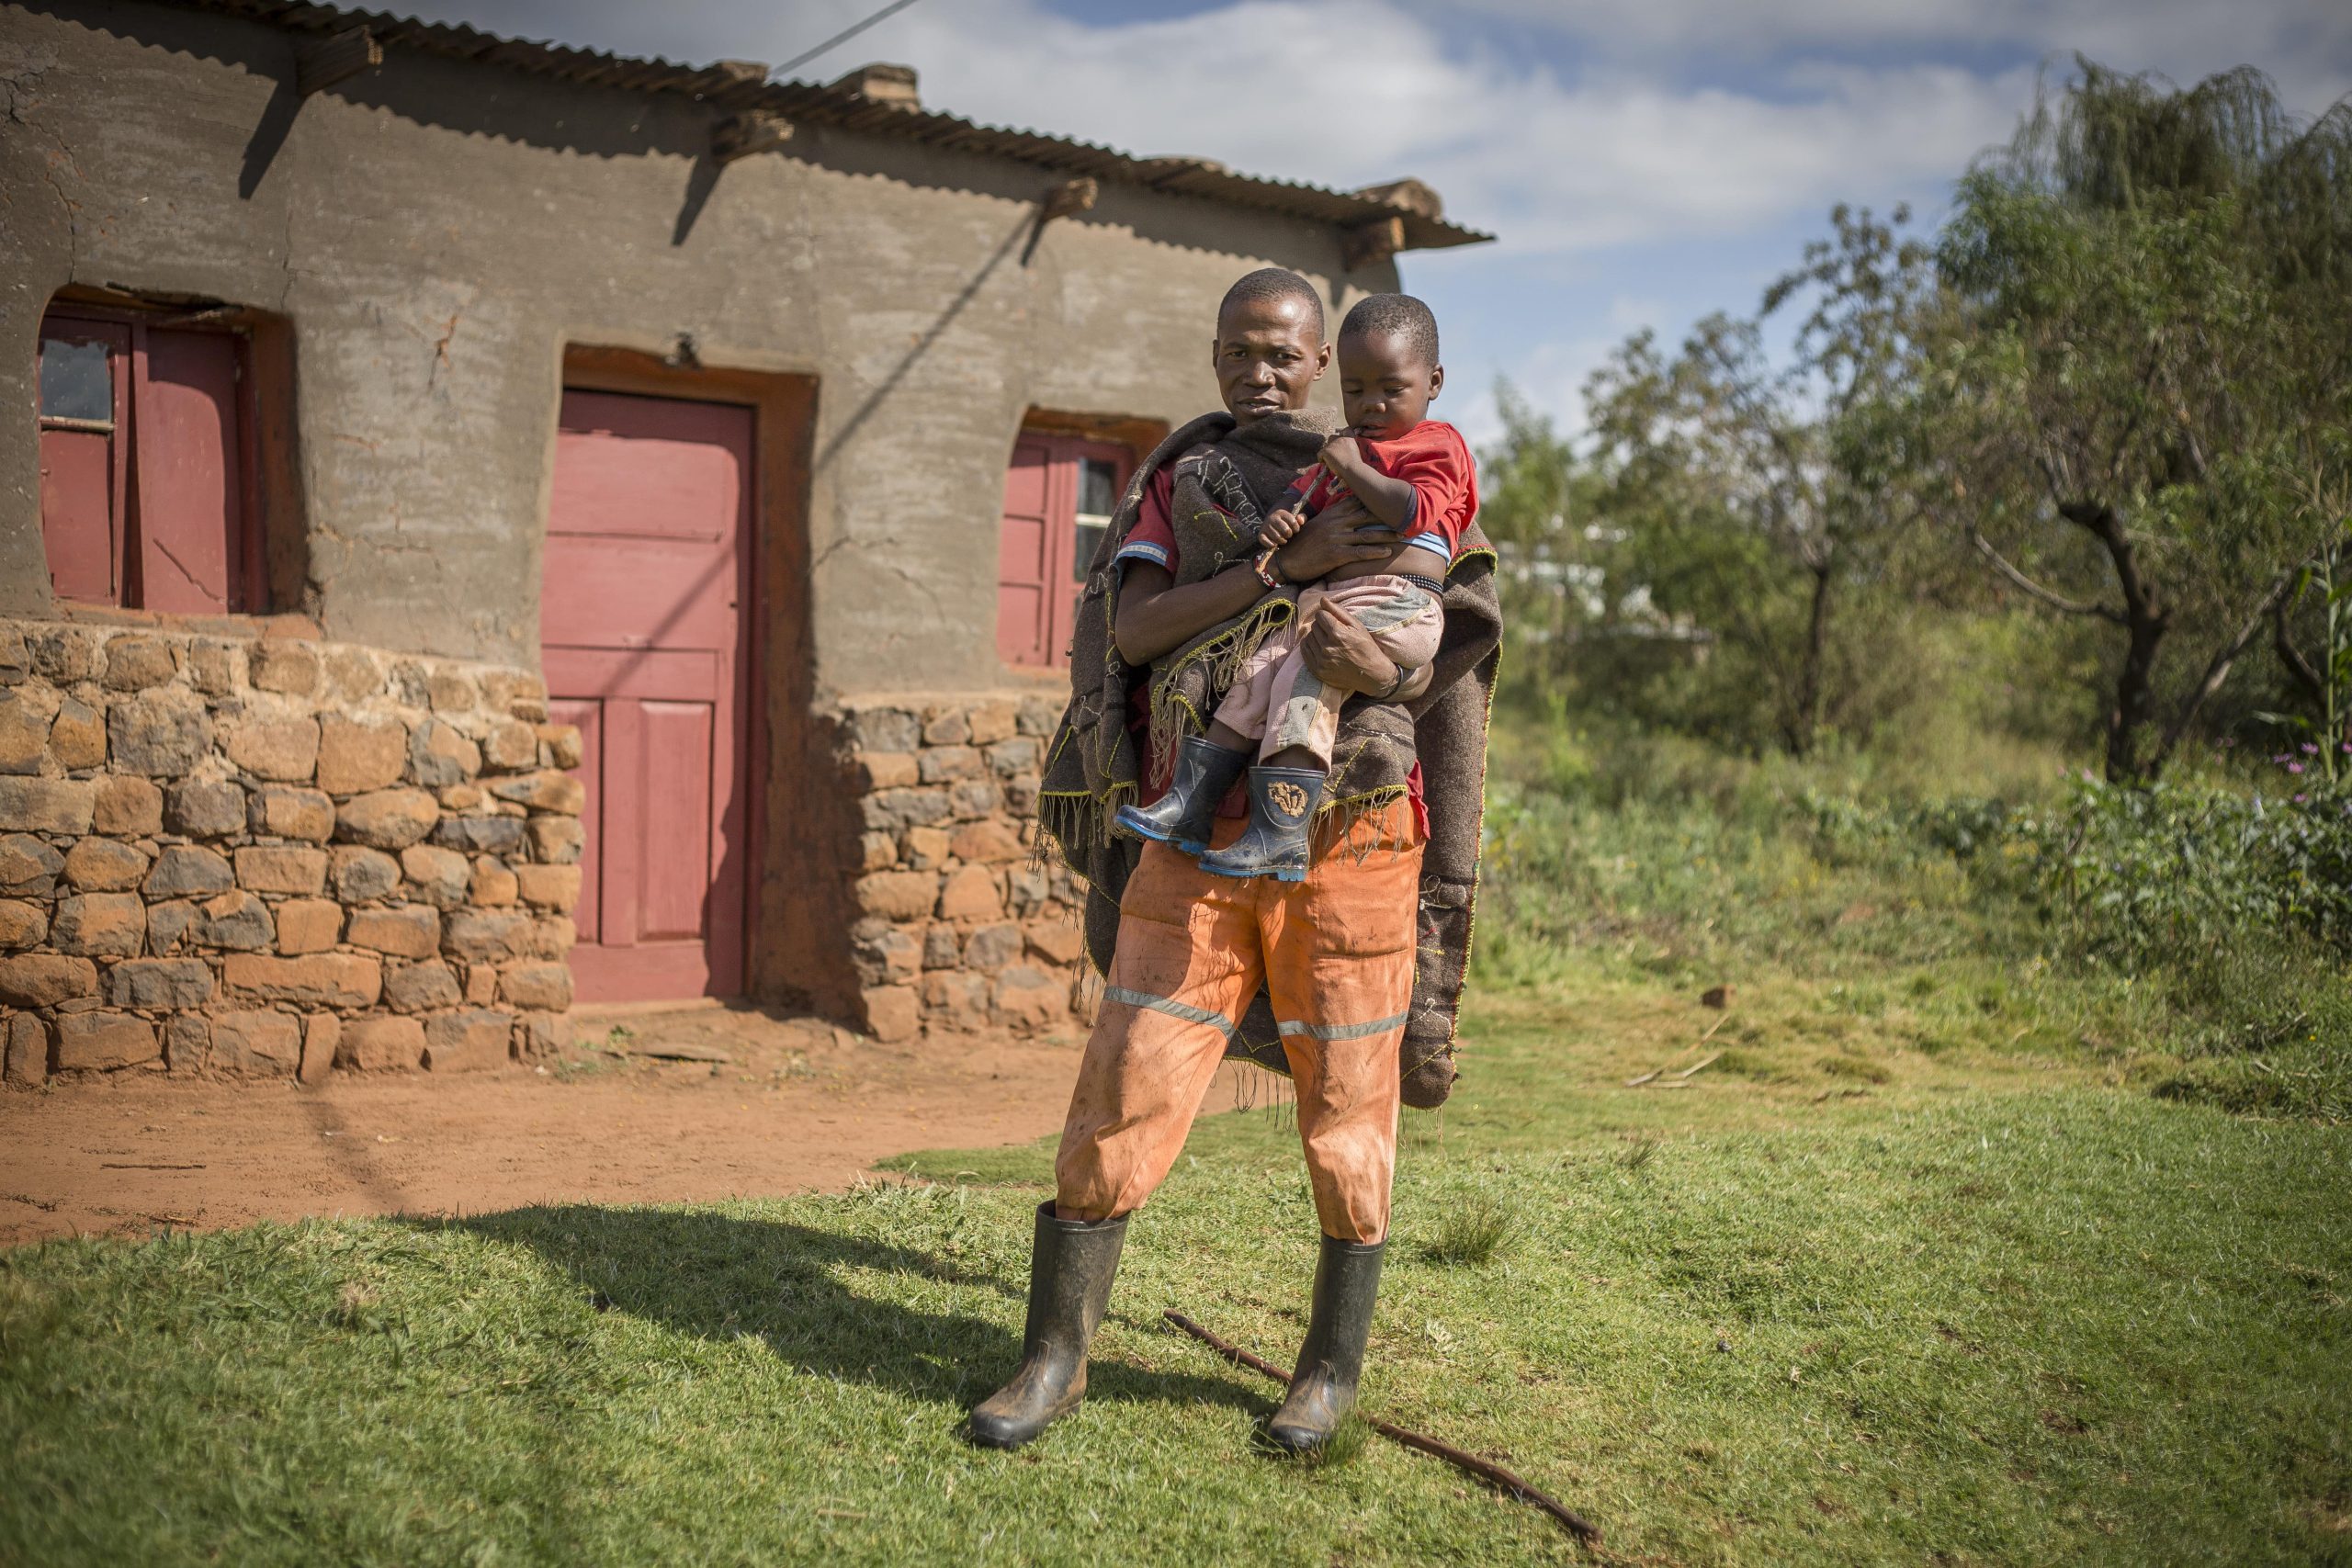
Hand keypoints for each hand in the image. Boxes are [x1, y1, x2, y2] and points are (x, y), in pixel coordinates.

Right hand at [1260, 506, 1304, 547]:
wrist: (1272, 520)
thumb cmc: (1287, 521)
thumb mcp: (1295, 517)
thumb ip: (1302, 517)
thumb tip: (1300, 521)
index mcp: (1281, 513)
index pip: (1293, 522)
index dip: (1296, 528)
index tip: (1296, 530)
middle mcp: (1272, 518)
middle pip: (1286, 530)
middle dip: (1289, 535)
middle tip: (1289, 535)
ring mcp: (1265, 526)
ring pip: (1277, 537)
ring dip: (1283, 541)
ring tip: (1284, 539)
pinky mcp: (1261, 534)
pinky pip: (1265, 541)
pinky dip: (1271, 545)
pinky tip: (1275, 544)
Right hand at [1272, 495, 1393, 581]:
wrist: (1286, 559)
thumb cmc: (1302, 542)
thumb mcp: (1317, 523)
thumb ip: (1333, 516)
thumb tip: (1348, 510)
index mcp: (1332, 513)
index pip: (1357, 501)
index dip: (1374, 500)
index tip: (1391, 499)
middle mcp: (1336, 523)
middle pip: (1367, 516)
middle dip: (1387, 516)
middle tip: (1405, 517)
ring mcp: (1337, 538)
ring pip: (1368, 534)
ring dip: (1387, 535)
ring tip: (1402, 535)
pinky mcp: (1336, 554)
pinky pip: (1360, 552)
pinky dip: (1375, 552)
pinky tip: (1388, 552)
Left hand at [1298, 600, 1400, 696]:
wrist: (1371, 675)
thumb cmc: (1366, 647)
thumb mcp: (1357, 626)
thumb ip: (1338, 611)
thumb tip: (1322, 600)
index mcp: (1338, 634)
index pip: (1320, 615)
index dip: (1327, 616)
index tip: (1333, 621)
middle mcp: (1327, 648)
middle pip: (1313, 626)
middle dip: (1322, 626)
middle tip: (1332, 632)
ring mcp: (1321, 660)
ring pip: (1308, 637)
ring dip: (1316, 636)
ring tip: (1328, 641)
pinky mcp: (1317, 670)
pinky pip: (1304, 651)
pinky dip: (1310, 646)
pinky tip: (1320, 647)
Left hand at [1318, 433, 1362, 473]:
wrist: (1352, 469)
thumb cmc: (1355, 465)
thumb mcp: (1355, 451)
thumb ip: (1349, 447)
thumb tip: (1342, 451)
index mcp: (1350, 438)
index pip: (1346, 430)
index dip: (1342, 434)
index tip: (1341, 442)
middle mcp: (1341, 438)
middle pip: (1332, 437)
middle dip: (1332, 445)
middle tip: (1335, 455)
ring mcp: (1333, 444)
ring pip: (1326, 447)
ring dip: (1327, 453)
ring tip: (1332, 462)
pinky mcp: (1326, 450)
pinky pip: (1320, 454)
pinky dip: (1321, 459)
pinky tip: (1326, 464)